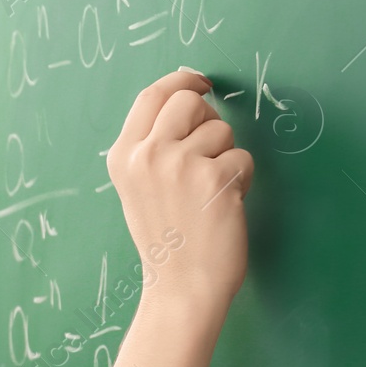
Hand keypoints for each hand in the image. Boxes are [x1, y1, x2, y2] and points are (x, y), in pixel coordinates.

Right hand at [105, 68, 254, 320]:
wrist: (181, 285)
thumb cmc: (166, 239)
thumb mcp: (138, 187)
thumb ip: (153, 146)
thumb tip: (191, 100)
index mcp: (123, 156)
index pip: (152, 95)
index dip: (181, 80)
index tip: (200, 82)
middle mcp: (147, 155)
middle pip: (189, 101)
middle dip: (207, 120)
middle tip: (209, 152)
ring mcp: (181, 164)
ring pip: (222, 129)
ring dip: (226, 155)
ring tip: (211, 192)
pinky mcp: (216, 177)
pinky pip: (242, 157)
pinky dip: (242, 179)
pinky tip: (224, 205)